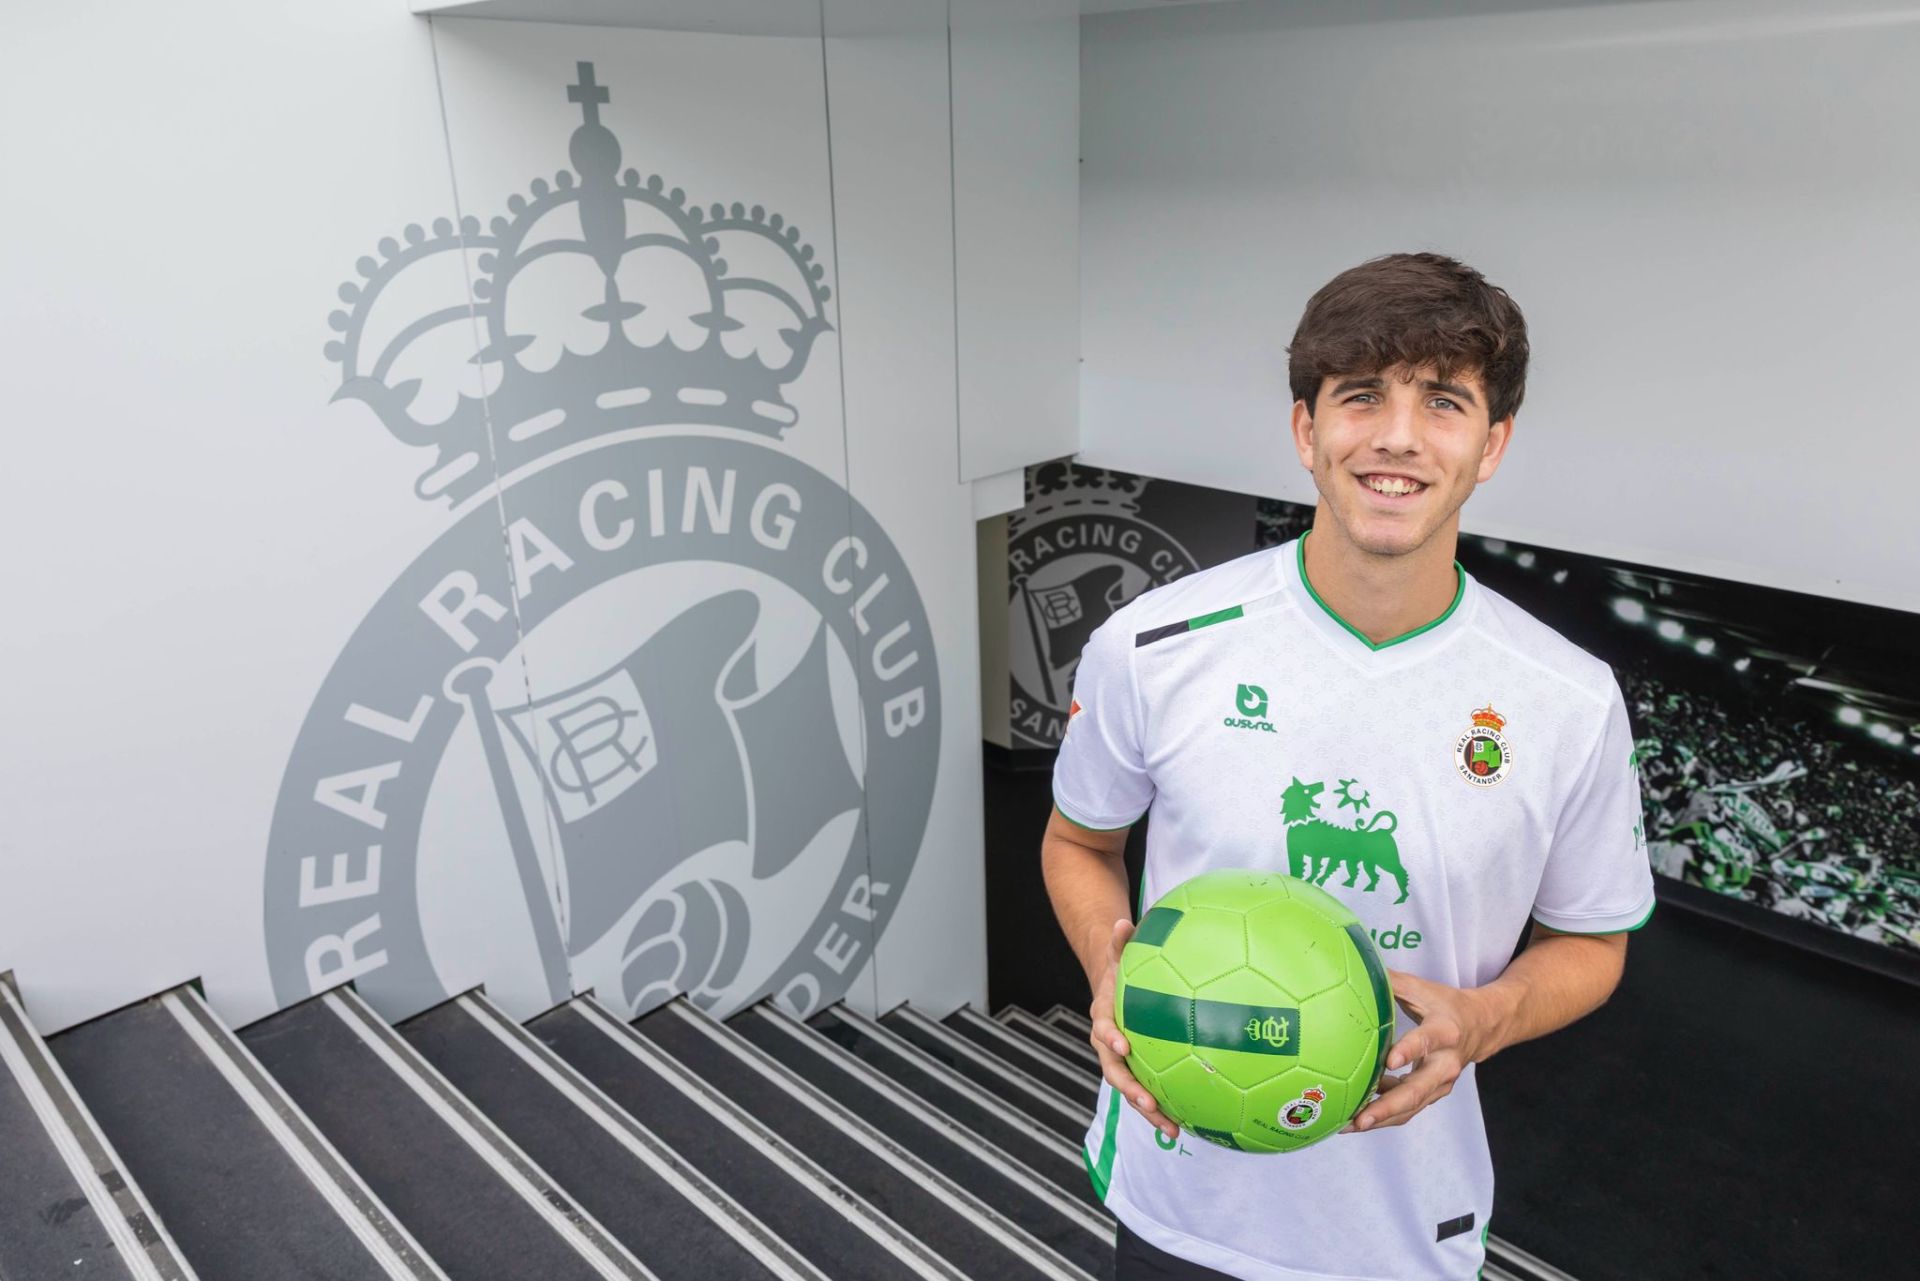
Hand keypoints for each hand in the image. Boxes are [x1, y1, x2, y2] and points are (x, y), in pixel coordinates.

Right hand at [1089, 917, 1178, 1140]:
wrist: (1111, 989)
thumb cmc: (1121, 969)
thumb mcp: (1119, 954)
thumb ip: (1121, 942)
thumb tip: (1122, 922)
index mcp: (1104, 1018)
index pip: (1103, 1030)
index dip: (1112, 1040)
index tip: (1125, 1047)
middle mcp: (1109, 1046)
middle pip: (1115, 1072)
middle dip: (1130, 1089)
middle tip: (1148, 1101)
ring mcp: (1123, 1062)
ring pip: (1131, 1090)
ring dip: (1148, 1111)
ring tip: (1172, 1129)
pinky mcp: (1139, 1071)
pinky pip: (1149, 1091)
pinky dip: (1164, 1108)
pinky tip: (1189, 1124)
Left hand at [1342, 969, 1502, 1134]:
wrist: (1482, 1027)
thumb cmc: (1445, 1004)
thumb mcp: (1422, 988)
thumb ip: (1390, 982)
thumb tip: (1354, 967)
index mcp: (1444, 1031)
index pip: (1426, 1041)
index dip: (1410, 1051)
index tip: (1389, 1061)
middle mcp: (1445, 1063)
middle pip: (1417, 1091)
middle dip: (1387, 1107)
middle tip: (1360, 1119)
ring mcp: (1440, 1083)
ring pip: (1410, 1107)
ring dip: (1380, 1118)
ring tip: (1347, 1125)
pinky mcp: (1433, 1094)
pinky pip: (1408, 1108)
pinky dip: (1383, 1114)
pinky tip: (1354, 1114)